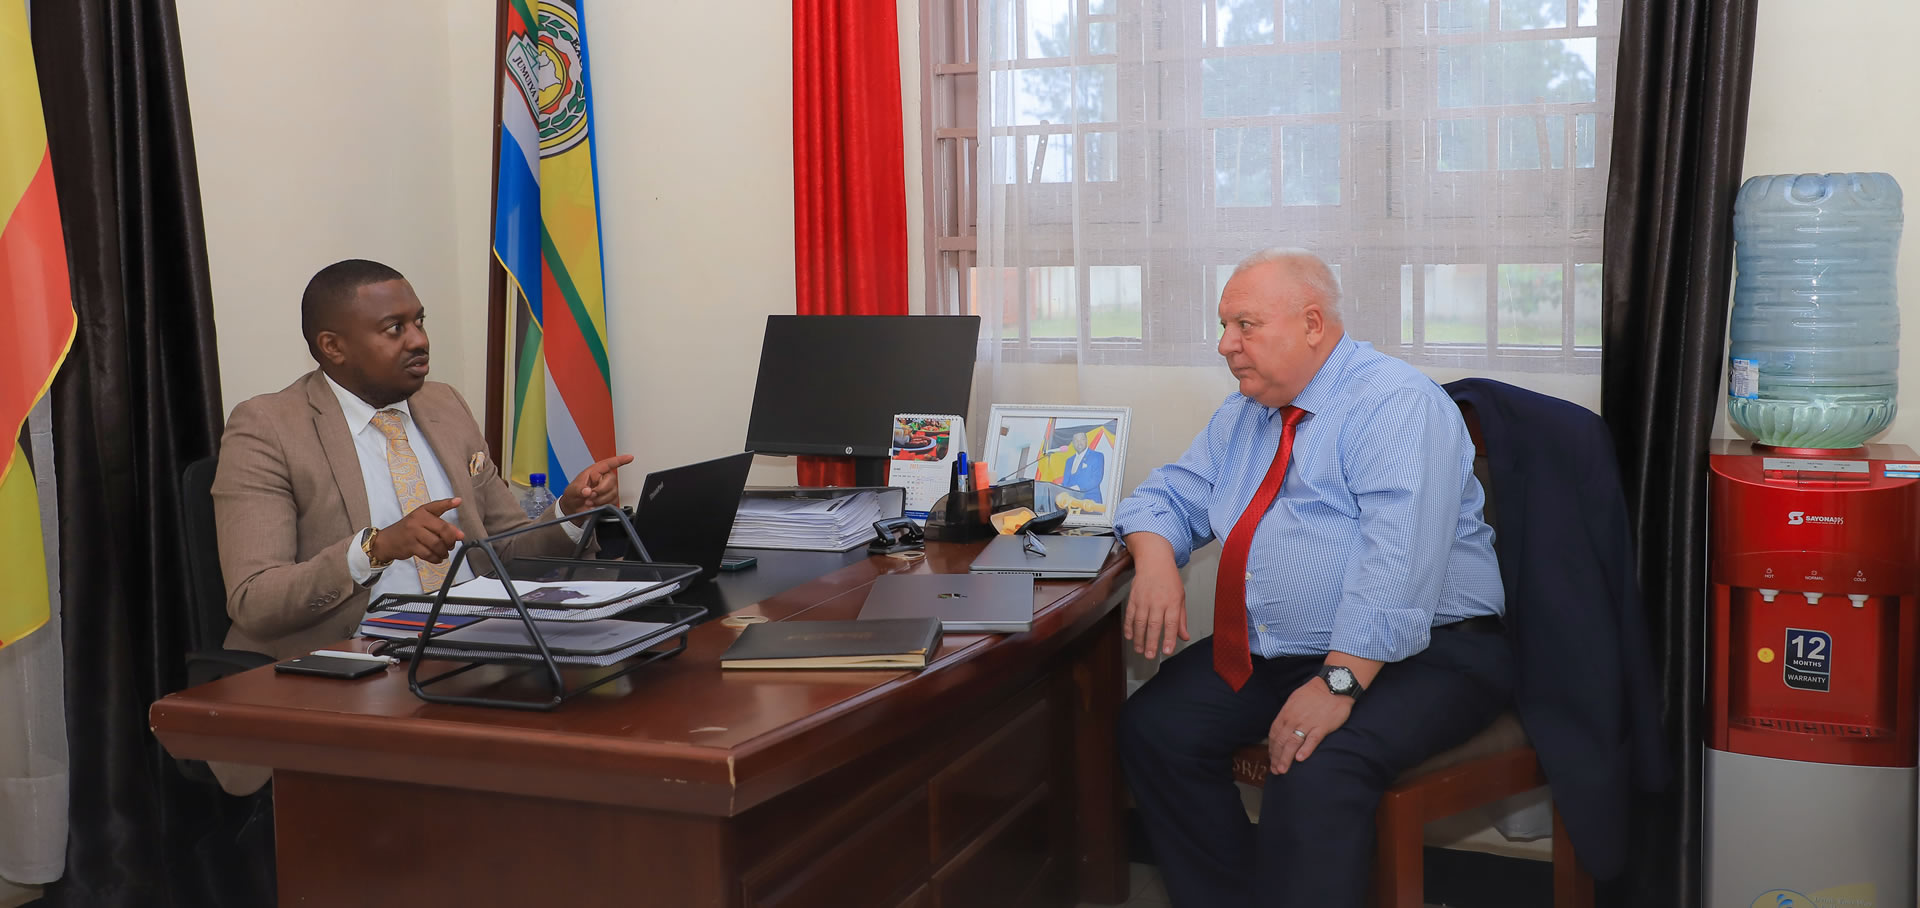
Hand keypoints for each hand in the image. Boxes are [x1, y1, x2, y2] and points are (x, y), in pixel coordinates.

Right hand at [371, 498, 464, 563]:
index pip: (437, 506)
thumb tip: (459, 535)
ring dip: (444, 551)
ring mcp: (413, 533)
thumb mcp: (422, 522)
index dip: (448, 503)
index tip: (458, 501)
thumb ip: (440, 525)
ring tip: (444, 553)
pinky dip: (436, 558)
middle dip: (451, 540)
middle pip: (442, 529)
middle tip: (451, 545)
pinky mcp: (410, 546)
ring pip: (436, 544)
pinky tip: (437, 558)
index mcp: (422, 511)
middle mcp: (418, 520)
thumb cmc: (408, 530)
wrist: (386, 541)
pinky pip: (428, 554)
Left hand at [558, 454, 633, 523]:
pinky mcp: (611, 499)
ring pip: (613, 493)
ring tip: (589, 501)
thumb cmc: (573, 494)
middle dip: (600, 490)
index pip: (609, 463)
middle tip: (590, 495)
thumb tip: (587, 491)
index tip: (629, 457)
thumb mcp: (572, 490)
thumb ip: (579, 489)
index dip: (620, 460)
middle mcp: (604, 478)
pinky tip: (595, 505)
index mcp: (595, 471)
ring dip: (600, 500)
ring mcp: (608, 489)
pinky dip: (603, 505)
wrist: (574, 507)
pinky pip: (613, 502)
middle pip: (612, 481)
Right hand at [1121, 533, 1186, 658]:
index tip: (1167, 650)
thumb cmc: (1169, 579)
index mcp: (1172, 602)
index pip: (1171, 623)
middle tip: (1150, 655)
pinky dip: (1128, 627)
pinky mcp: (1133, 598)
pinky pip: (1130, 615)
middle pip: (1154, 625)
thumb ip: (1181, 619)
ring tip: (1140, 650)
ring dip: (1139, 638)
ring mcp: (1144, 600)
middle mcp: (1158, 602)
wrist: (1154, 561)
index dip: (1169, 638)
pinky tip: (1129, 636)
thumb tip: (1184, 636)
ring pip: (1140, 622)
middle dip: (1151, 642)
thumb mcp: (1180, 597)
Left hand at [1267, 677, 1352, 774]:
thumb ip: (1287, 715)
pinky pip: (1312, 740)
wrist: (1333, 685)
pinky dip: (1305, 749)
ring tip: (1283, 770)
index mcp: (1286, 713)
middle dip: (1276, 757)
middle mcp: (1294, 719)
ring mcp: (1308, 723)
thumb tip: (1282, 728)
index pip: (1275, 733)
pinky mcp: (1322, 726)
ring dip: (1286, 758)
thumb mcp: (1294, 700)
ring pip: (1293, 743)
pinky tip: (1300, 759)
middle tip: (1275, 770)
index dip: (1272, 748)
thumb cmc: (1314, 693)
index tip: (1272, 758)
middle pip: (1281, 741)